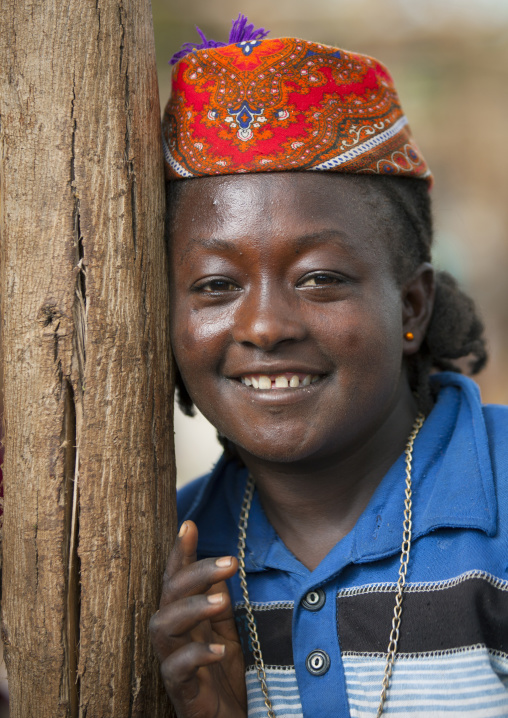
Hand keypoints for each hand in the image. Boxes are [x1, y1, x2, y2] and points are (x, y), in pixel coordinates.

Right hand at [150, 520, 246, 717]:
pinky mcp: (180, 691)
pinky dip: (196, 656)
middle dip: (195, 573)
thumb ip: (218, 603)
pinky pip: (177, 670)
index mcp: (186, 618)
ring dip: (191, 609)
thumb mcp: (227, 633)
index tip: (189, 525)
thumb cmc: (225, 679)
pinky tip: (219, 649)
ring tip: (221, 602)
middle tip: (230, 562)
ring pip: (162, 626)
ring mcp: (172, 662)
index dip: (180, 552)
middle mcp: (174, 635)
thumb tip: (220, 567)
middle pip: (169, 594)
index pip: (177, 578)